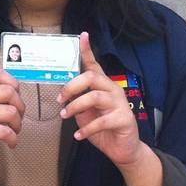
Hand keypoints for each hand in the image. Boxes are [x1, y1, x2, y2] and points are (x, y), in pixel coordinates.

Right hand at [0, 69, 24, 185]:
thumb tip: (18, 90)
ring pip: (10, 112)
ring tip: (13, 131)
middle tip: (17, 118)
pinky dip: (13, 139)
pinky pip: (5, 131)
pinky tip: (10, 142)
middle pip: (8, 91)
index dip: (13, 84)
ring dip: (17, 125)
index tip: (14, 98)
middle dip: (20, 107)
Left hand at [57, 31, 142, 166]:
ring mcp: (120, 104)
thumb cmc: (102, 128)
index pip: (94, 64)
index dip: (87, 50)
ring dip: (75, 106)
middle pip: (91, 77)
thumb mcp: (85, 112)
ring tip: (65, 116)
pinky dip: (86, 129)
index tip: (82, 36)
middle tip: (60, 100)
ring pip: (94, 97)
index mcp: (103, 85)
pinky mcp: (124, 119)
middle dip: (71, 87)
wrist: (122, 149)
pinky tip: (78, 135)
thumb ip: (77, 100)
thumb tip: (62, 93)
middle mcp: (113, 90)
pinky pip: (101, 121)